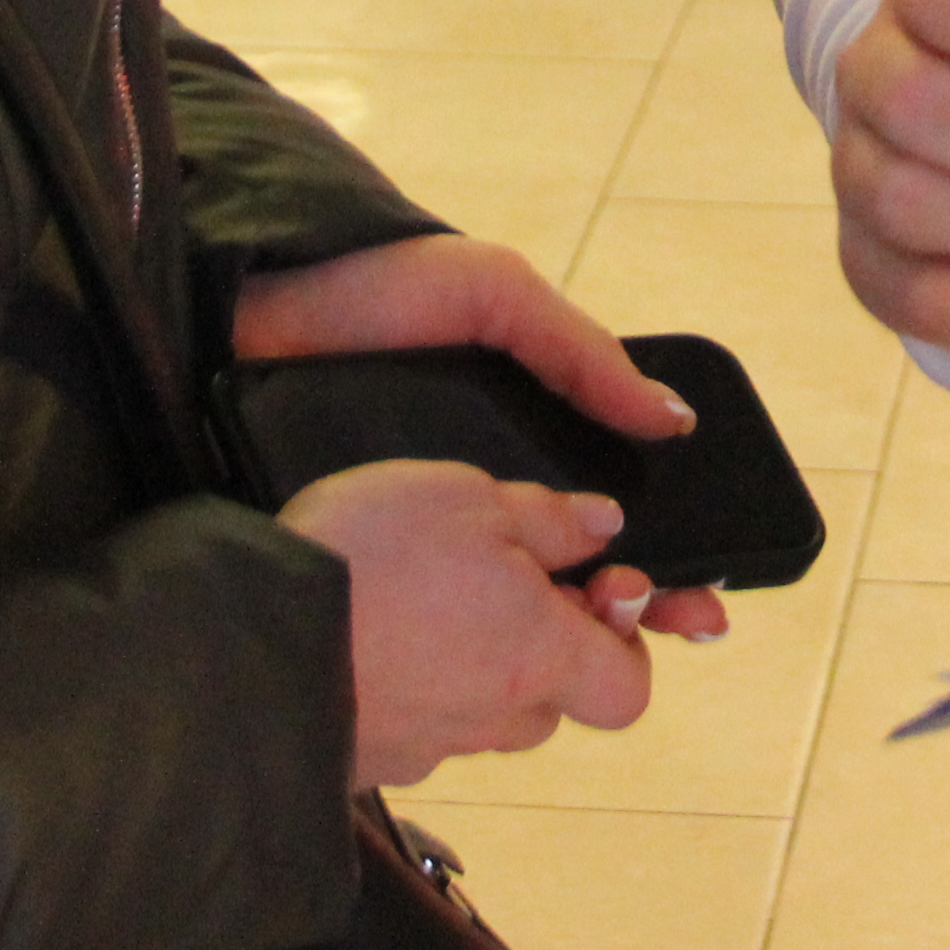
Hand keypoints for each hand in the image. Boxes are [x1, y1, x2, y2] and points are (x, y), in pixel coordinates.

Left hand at [232, 237, 732, 644]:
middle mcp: (472, 495)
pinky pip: (425, 610)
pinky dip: (464, 641)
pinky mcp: (365, 555)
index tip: (702, 589)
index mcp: (515, 434)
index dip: (657, 552)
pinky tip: (507, 660)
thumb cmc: (374, 290)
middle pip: (566, 572)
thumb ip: (579, 352)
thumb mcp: (493, 295)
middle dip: (628, 606)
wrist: (247, 308)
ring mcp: (419, 533)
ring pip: (500, 606)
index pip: (604, 508)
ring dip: (556, 638)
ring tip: (607, 639)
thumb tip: (671, 419)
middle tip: (674, 621)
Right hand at [281, 459, 660, 785]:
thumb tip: (601, 529)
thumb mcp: (465, 497)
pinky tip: (372, 635)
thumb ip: (546, 517)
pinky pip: (419, 725)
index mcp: (541, 655)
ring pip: (485, 713)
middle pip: (554, 698)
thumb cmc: (369, 560)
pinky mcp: (376, 762)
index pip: (628, 690)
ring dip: (473, 665)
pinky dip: (411, 686)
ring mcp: (433, 749)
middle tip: (493, 577)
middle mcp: (497, 717)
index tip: (592, 586)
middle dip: (539, 644)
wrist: (249, 645)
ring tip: (420, 598)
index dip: (624, 643)